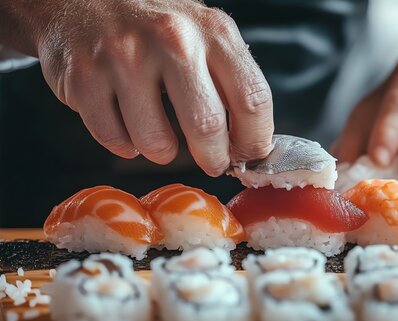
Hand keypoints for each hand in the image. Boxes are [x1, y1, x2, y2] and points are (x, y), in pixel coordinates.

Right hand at [1, 0, 273, 175]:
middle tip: (212, 162)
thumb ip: (231, 82)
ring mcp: (125, 57)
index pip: (252, 99)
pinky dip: (124, 144)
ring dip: (162, 152)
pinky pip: (115, 140)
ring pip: (157, 143)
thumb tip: (250, 144)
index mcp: (213, 31)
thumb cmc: (154, 25)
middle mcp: (172, 39)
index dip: (255, 140)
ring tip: (159, 134)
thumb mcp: (205, 35)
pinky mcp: (85, 77)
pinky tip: (126, 122)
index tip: (250, 156)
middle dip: (213, 158)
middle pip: (207, 126)